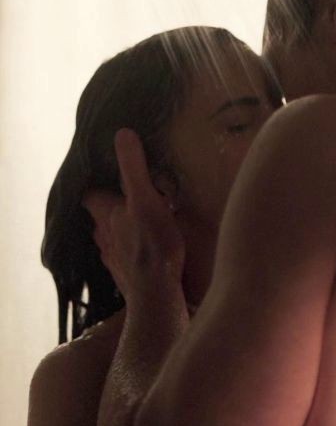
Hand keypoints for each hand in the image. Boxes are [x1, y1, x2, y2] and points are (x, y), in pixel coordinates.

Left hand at [83, 129, 185, 305]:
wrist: (157, 292)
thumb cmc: (152, 242)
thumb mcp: (146, 197)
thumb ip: (133, 167)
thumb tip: (122, 132)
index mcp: (105, 213)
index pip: (89, 195)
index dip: (94, 186)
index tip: (105, 179)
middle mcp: (103, 235)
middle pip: (99, 218)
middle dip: (111, 210)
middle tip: (129, 201)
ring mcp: (112, 258)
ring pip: (111, 239)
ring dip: (121, 232)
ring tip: (139, 226)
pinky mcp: (125, 277)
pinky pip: (124, 260)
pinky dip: (132, 253)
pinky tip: (146, 254)